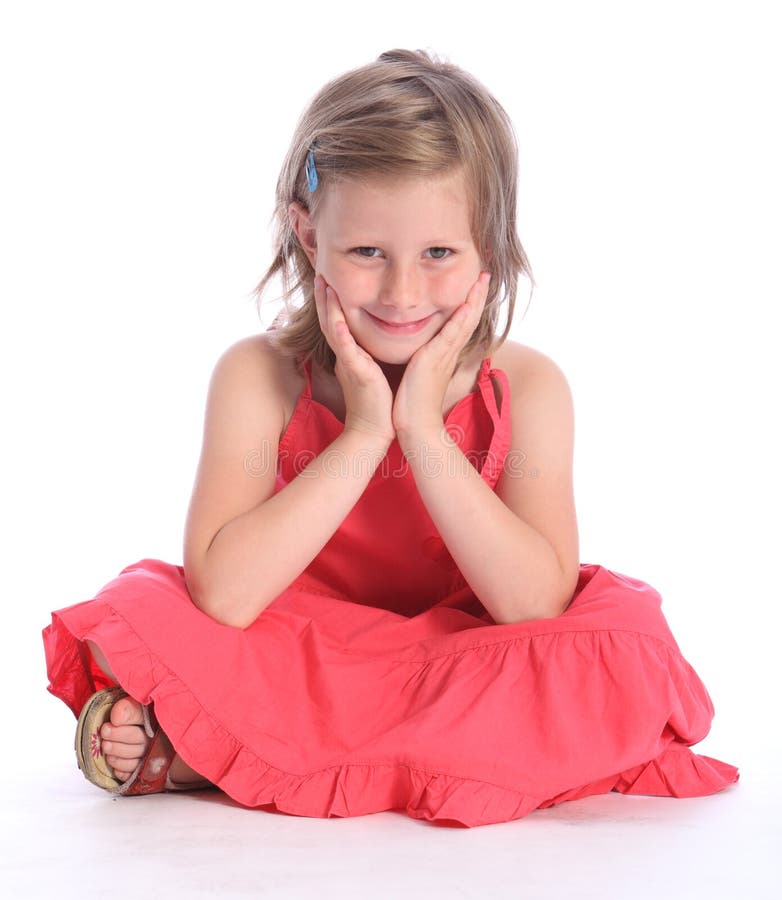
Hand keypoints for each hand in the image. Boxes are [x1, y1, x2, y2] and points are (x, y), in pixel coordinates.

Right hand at [313, 274, 394, 442]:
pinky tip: (336, 317)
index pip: (338, 321)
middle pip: (329, 319)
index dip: (332, 300)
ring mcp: (349, 363)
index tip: (329, 277)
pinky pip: (346, 350)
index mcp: (351, 353)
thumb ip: (370, 354)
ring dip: (327, 306)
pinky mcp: (357, 373)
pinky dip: (340, 332)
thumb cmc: (379, 403)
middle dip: (324, 295)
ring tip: (322, 284)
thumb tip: (374, 341)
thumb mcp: (373, 370)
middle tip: (320, 271)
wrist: (376, 430)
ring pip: (333, 329)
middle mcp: (346, 355)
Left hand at [392, 271, 490, 440]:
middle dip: (477, 295)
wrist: (416, 427)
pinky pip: (451, 334)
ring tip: (482, 278)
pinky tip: (468, 302)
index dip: (468, 303)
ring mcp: (444, 356)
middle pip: (468, 317)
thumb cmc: (413, 405)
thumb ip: (419, 361)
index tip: (474, 284)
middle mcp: (448, 353)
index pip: (460, 323)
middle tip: (485, 273)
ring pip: (465, 321)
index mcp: (443, 354)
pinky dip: (461, 317)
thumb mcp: (417, 375)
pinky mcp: (434, 360)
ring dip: (475, 299)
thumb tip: (417, 354)